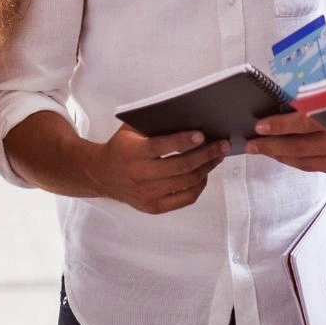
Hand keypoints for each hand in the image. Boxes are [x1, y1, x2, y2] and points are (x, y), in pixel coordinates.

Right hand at [85, 125, 227, 214]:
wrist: (103, 175)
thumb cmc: (122, 147)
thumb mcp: (130, 129)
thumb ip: (153, 124)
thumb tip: (188, 117)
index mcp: (133, 152)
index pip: (162, 146)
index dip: (183, 141)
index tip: (202, 135)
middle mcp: (140, 175)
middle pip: (181, 166)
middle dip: (206, 154)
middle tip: (223, 144)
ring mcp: (148, 194)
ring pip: (187, 182)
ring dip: (207, 168)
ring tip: (218, 156)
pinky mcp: (154, 207)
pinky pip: (185, 198)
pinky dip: (199, 185)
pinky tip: (204, 174)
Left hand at [245, 112, 325, 182]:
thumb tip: (301, 98)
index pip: (303, 123)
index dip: (278, 125)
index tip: (259, 126)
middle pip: (298, 147)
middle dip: (270, 146)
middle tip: (250, 144)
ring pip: (305, 162)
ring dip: (282, 156)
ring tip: (263, 150)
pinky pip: (319, 168)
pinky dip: (301, 162)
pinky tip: (290, 157)